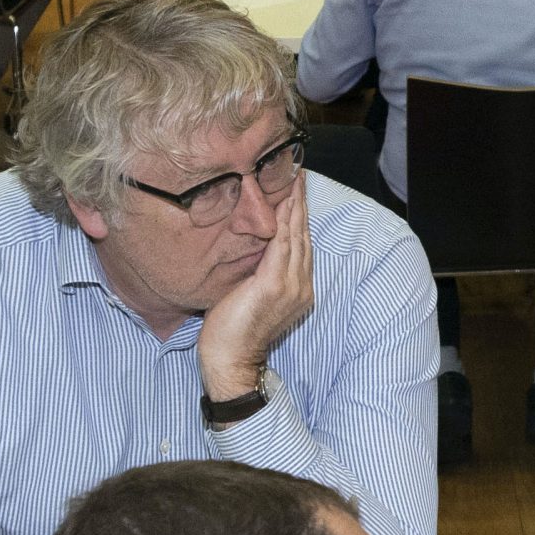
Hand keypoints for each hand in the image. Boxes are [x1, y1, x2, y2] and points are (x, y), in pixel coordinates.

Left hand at [197, 167, 313, 399]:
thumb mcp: (249, 297)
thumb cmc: (232, 332)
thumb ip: (256, 274)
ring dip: (294, 205)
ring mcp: (291, 285)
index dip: (300, 217)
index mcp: (298, 289)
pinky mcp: (274, 284)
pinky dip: (282, 221)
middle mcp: (301, 285)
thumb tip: (247, 249)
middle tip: (298, 174)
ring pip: (295, 235)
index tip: (297, 192)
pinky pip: (281, 244)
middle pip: (303, 235)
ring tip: (293, 181)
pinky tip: (281, 202)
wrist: (231, 359)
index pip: (301, 245)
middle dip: (301, 204)